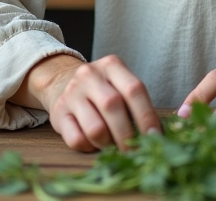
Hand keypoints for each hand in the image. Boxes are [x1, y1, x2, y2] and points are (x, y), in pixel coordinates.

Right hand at [12, 53, 160, 151]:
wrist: (62, 83)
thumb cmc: (103, 89)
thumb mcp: (120, 85)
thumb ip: (137, 102)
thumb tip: (157, 134)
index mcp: (112, 65)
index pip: (134, 90)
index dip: (147, 116)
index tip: (155, 136)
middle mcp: (90, 75)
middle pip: (113, 108)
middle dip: (128, 135)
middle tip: (136, 151)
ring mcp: (71, 93)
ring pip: (95, 128)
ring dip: (108, 144)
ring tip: (113, 146)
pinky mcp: (58, 113)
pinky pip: (77, 139)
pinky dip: (90, 147)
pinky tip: (94, 143)